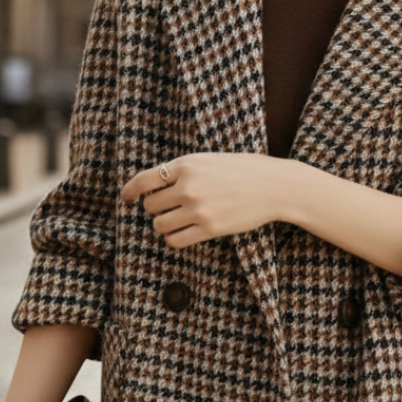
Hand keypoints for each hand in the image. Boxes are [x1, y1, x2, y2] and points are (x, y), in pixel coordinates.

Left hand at [121, 153, 288, 247]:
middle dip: (156, 210)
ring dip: (164, 226)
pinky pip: (175, 240)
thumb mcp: (209, 160)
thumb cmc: (244, 170)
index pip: (143, 180)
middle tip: (168, 209)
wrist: (275, 186)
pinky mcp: (209, 228)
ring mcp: (198, 208)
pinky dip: (174, 239)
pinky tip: (183, 234)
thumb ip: (182, 170)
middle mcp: (188, 186)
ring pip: (160, 225)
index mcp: (186, 164)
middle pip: (151, 206)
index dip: (130, 192)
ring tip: (177, 222)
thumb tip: (153, 187)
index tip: (126, 199)